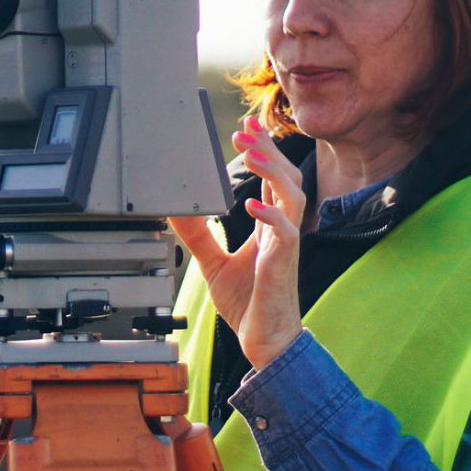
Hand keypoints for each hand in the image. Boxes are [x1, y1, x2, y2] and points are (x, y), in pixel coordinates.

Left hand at [169, 116, 305, 370]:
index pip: (272, 180)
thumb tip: (176, 211)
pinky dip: (270, 216)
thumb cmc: (249, 304)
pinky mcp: (283, 266)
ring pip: (294, 197)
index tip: (248, 128)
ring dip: (273, 173)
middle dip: (269, 151)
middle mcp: (282, 231)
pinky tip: (252, 205)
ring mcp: (285, 247)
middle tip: (246, 131)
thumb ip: (198, 235)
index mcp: (270, 227)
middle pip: (288, 178)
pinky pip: (286, 234)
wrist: (264, 342)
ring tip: (253, 154)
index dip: (264, 151)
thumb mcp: (213, 263)